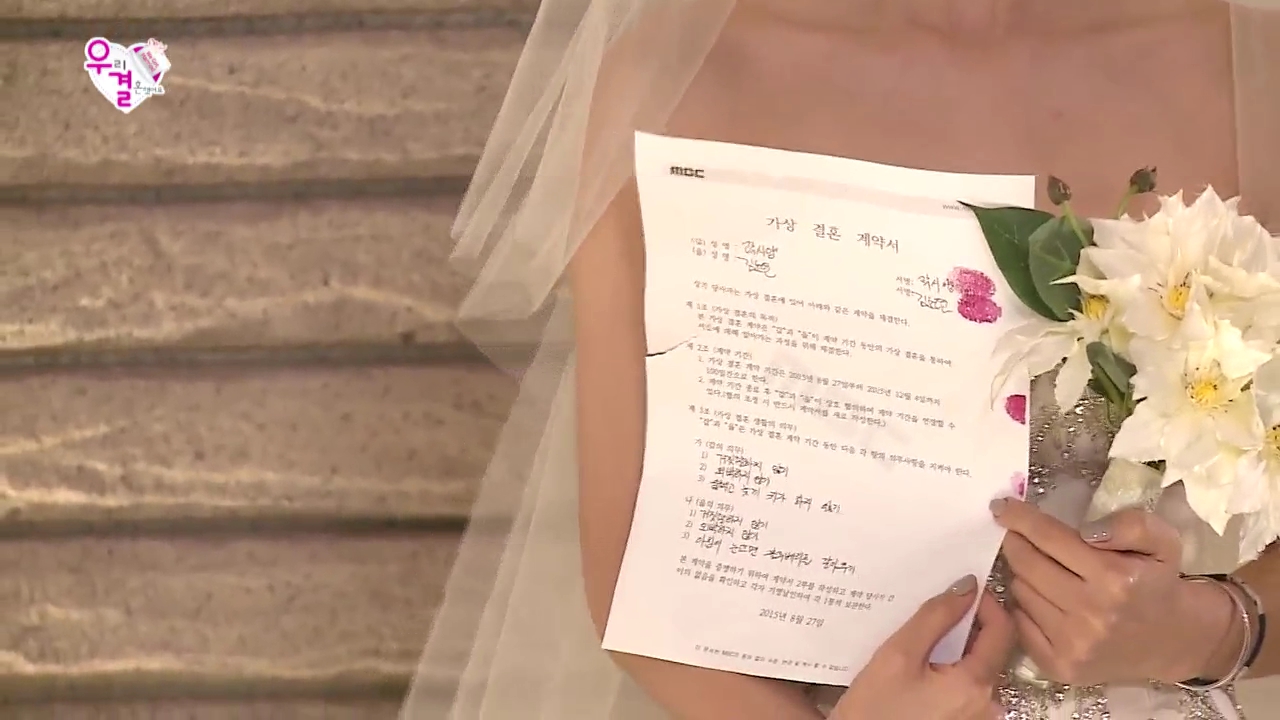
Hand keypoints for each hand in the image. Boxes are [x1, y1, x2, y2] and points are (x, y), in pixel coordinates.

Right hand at [830, 576, 1012, 719]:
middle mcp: (988, 704)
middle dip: (967, 624)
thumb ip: (934, 617)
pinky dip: (950, 668)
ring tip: (923, 636)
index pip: (1002, 630)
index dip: (986, 602)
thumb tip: (966, 587)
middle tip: (935, 609)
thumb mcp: (898, 655)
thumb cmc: (875, 710)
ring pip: (977, 666)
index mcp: (975, 685)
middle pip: (990, 648)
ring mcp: (978, 716)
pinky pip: (966, 685)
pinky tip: (922, 665)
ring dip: (956, 646)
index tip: (961, 588)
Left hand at [992, 498, 1240, 684]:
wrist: (1171, 639)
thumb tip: (1087, 530)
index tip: (1000, 507)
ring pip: (1020, 591)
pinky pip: (1019, 622)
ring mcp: (1073, 644)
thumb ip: (1130, 525)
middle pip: (1026, 564)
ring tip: (1043, 571)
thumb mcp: (1161, 541)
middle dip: (1016, 543)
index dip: (1020, 518)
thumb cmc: (1157, 582)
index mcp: (1114, 577)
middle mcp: (1091, 613)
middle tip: (1017, 535)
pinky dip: (1023, 606)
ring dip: (1023, 575)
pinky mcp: (1060, 666)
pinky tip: (1042, 599)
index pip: (1049, 537)